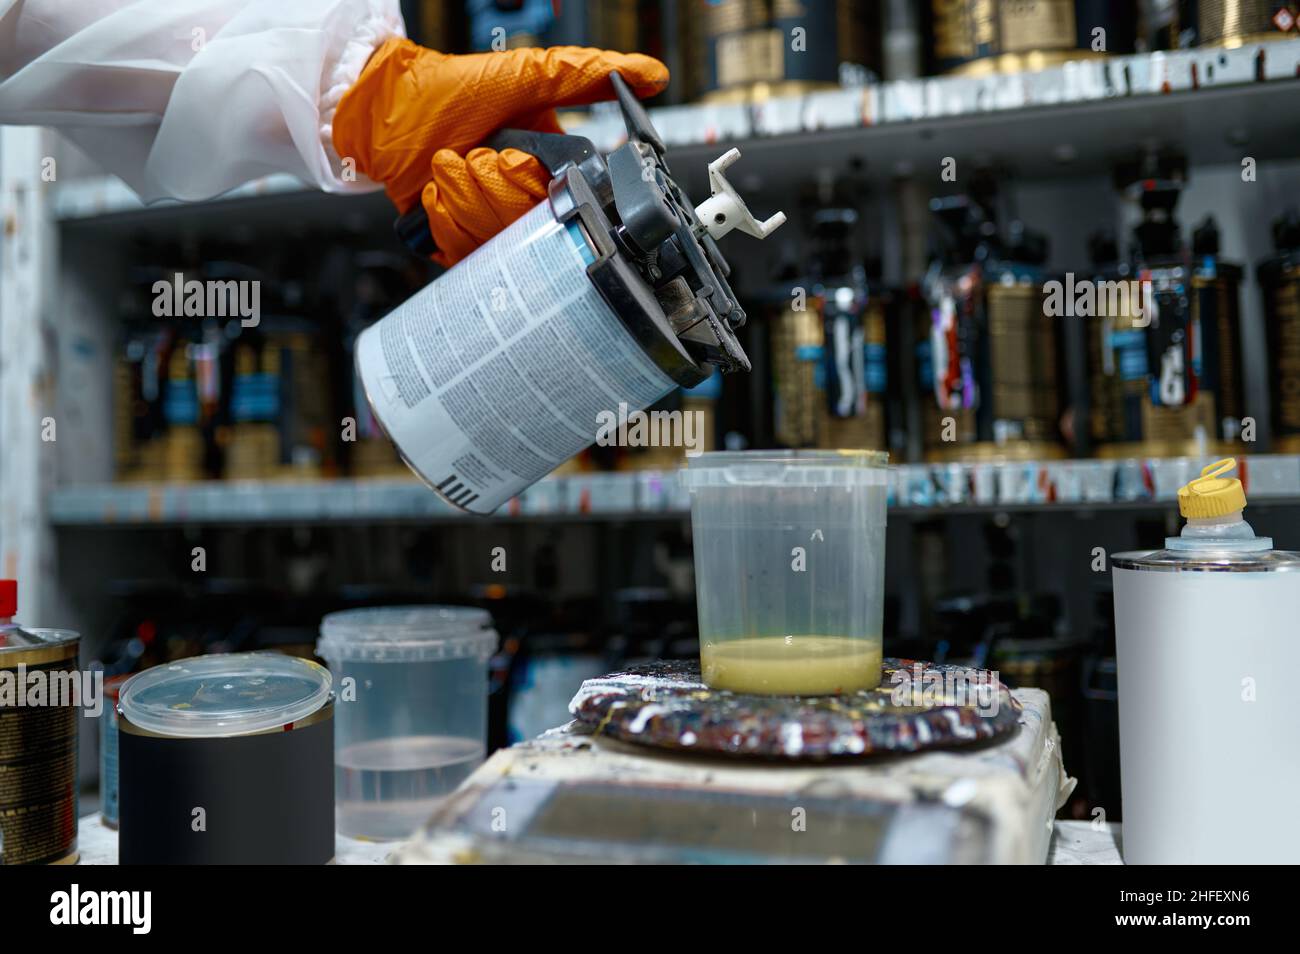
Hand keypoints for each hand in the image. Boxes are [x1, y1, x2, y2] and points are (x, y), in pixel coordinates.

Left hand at [333, 40, 667, 265]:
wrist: (385, 110)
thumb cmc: (452, 88)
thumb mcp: (527, 77)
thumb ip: (588, 76)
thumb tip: (652, 75)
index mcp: (552, 168)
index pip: (569, 206)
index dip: (537, 189)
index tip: (515, 162)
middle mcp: (525, 202)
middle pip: (529, 230)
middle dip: (492, 189)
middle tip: (474, 154)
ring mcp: (493, 227)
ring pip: (497, 244)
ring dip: (463, 199)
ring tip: (449, 166)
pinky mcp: (461, 247)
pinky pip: (465, 257)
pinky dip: (443, 220)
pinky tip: (435, 191)